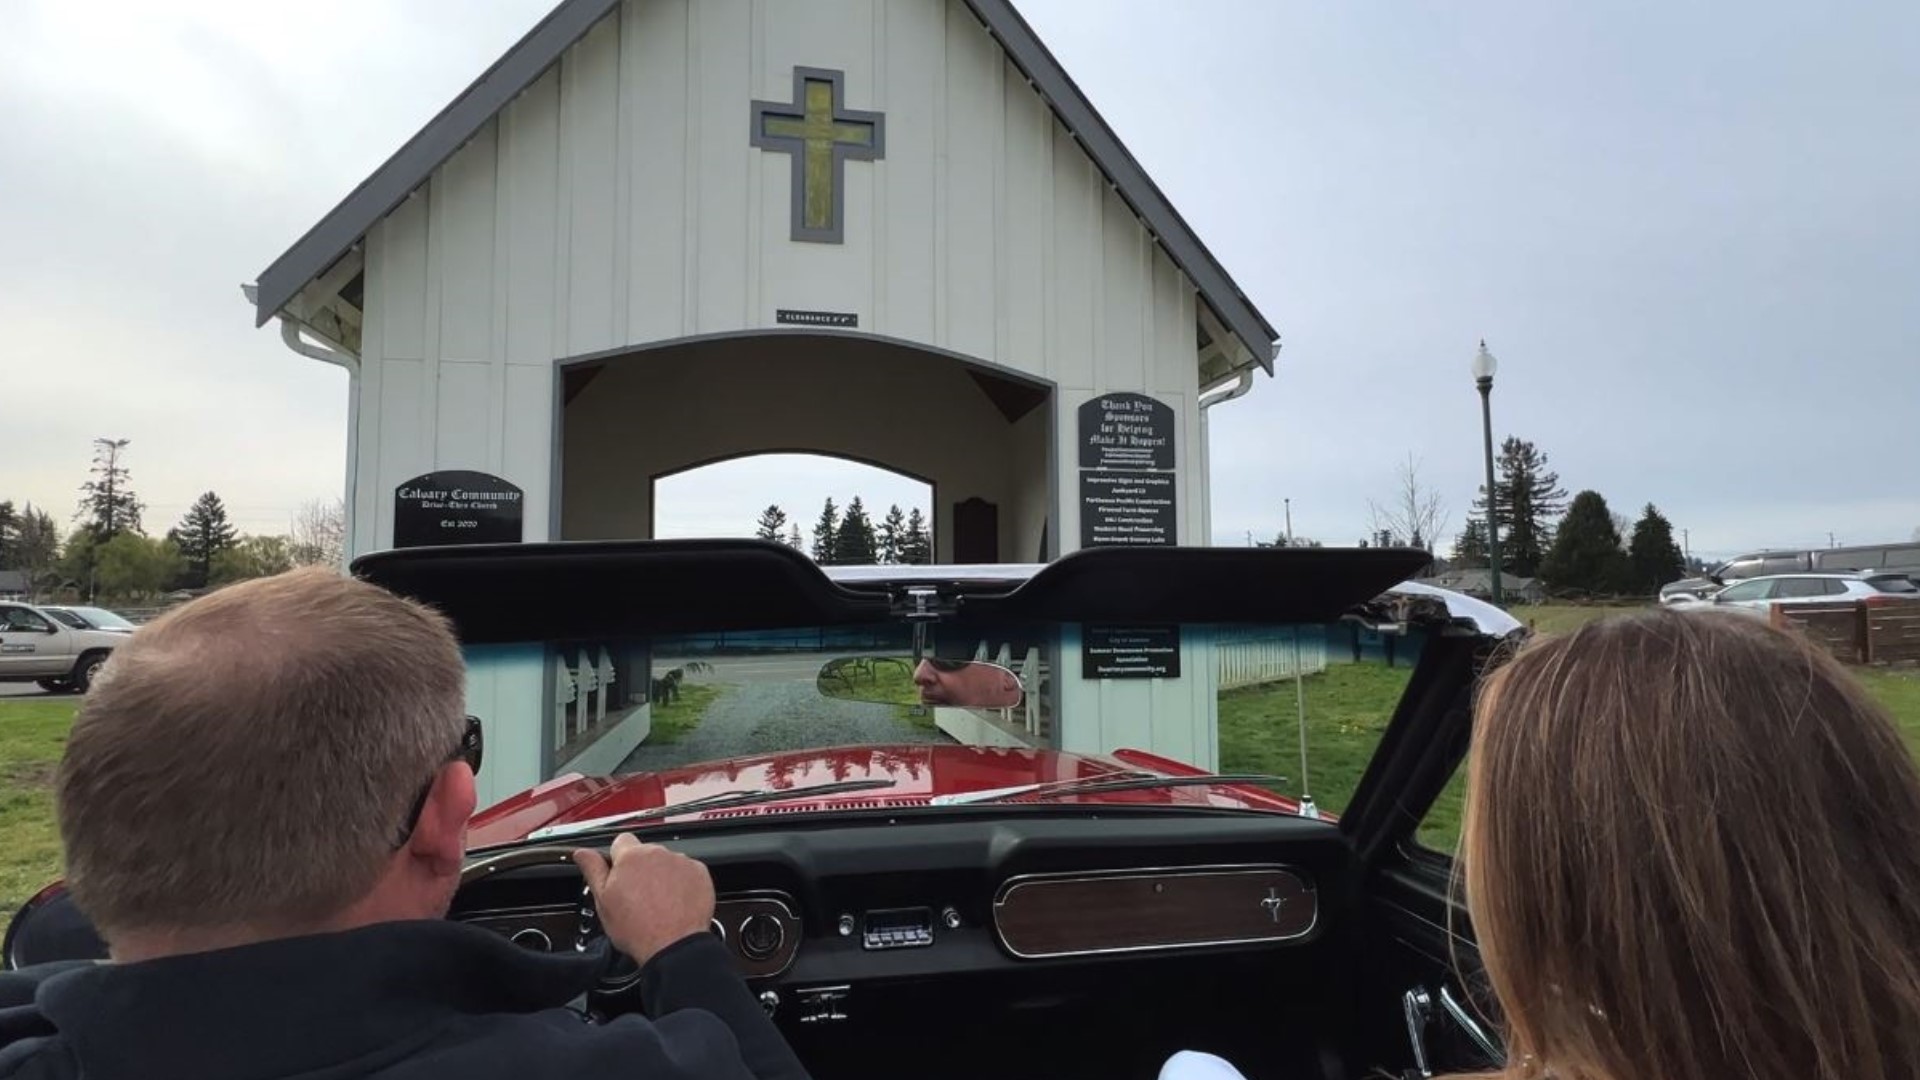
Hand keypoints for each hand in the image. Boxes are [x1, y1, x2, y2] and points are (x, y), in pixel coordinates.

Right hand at [572, 833, 715, 965]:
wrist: (673, 946)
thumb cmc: (637, 928)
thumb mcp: (604, 900)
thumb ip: (593, 870)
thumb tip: (582, 853)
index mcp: (631, 857)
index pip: (621, 841)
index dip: (617, 858)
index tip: (619, 874)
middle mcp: (658, 853)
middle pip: (645, 853)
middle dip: (640, 869)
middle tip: (637, 896)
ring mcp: (681, 862)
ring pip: (666, 862)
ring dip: (662, 875)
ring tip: (657, 902)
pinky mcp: (700, 873)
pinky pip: (687, 871)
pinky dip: (682, 882)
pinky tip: (674, 902)